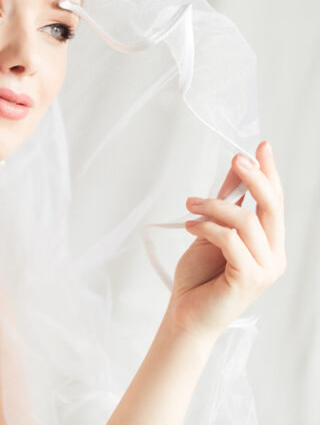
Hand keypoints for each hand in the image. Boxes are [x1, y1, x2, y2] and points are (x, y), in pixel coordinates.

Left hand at [168, 140, 286, 341]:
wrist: (185, 315)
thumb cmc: (199, 278)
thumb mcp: (211, 231)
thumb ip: (226, 204)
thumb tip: (233, 170)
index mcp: (269, 244)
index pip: (275, 201)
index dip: (270, 172)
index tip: (261, 145)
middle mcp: (274, 256)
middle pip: (272, 207)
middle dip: (254, 177)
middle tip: (235, 159)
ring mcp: (265, 269)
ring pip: (247, 221)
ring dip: (214, 206)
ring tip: (190, 205)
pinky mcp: (249, 279)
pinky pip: (232, 240)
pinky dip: (209, 227)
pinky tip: (191, 225)